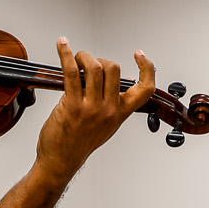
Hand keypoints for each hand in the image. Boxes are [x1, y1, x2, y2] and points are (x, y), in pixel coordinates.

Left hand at [33, 38, 157, 182]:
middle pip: (113, 68)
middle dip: (99, 58)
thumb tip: (117, 81)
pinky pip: (71, 72)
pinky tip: (62, 46)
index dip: (147, 68)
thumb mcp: (106, 124)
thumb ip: (112, 104)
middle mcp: (109, 109)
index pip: (145, 89)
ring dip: (82, 56)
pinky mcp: (72, 105)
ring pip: (95, 67)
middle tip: (87, 62)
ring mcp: (92, 108)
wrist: (61, 161)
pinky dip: (65, 55)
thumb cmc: (80, 143)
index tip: (139, 55)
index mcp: (121, 113)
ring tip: (74, 59)